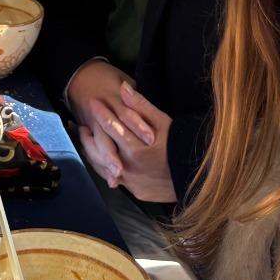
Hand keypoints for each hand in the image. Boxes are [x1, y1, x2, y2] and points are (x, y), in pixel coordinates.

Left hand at [66, 62, 176, 203]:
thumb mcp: (163, 122)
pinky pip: (114, 179)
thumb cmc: (180, 145)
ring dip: (93, 152)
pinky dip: (105, 168)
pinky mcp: (136, 191)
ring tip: (89, 141)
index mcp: (134, 147)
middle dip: (88, 135)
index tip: (92, 103)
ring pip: (102, 166)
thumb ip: (140, 106)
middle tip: (81, 126)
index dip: (99, 112)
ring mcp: (131, 182)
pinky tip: (103, 160)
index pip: (110, 125)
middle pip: (99, 149)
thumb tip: (122, 88)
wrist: (197, 177)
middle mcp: (128, 167)